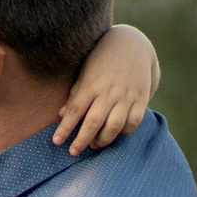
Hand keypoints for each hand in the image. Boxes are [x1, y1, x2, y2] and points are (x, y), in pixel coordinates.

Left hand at [53, 24, 158, 154]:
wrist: (132, 43)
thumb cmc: (102, 59)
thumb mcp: (85, 72)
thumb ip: (75, 94)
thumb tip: (61, 115)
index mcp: (91, 84)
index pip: (75, 111)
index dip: (65, 128)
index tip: (56, 142)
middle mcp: (109, 91)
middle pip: (93, 122)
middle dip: (82, 140)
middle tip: (74, 152)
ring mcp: (126, 95)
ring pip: (114, 126)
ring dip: (103, 140)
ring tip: (94, 145)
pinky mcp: (140, 98)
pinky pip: (134, 121)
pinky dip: (124, 132)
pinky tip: (115, 134)